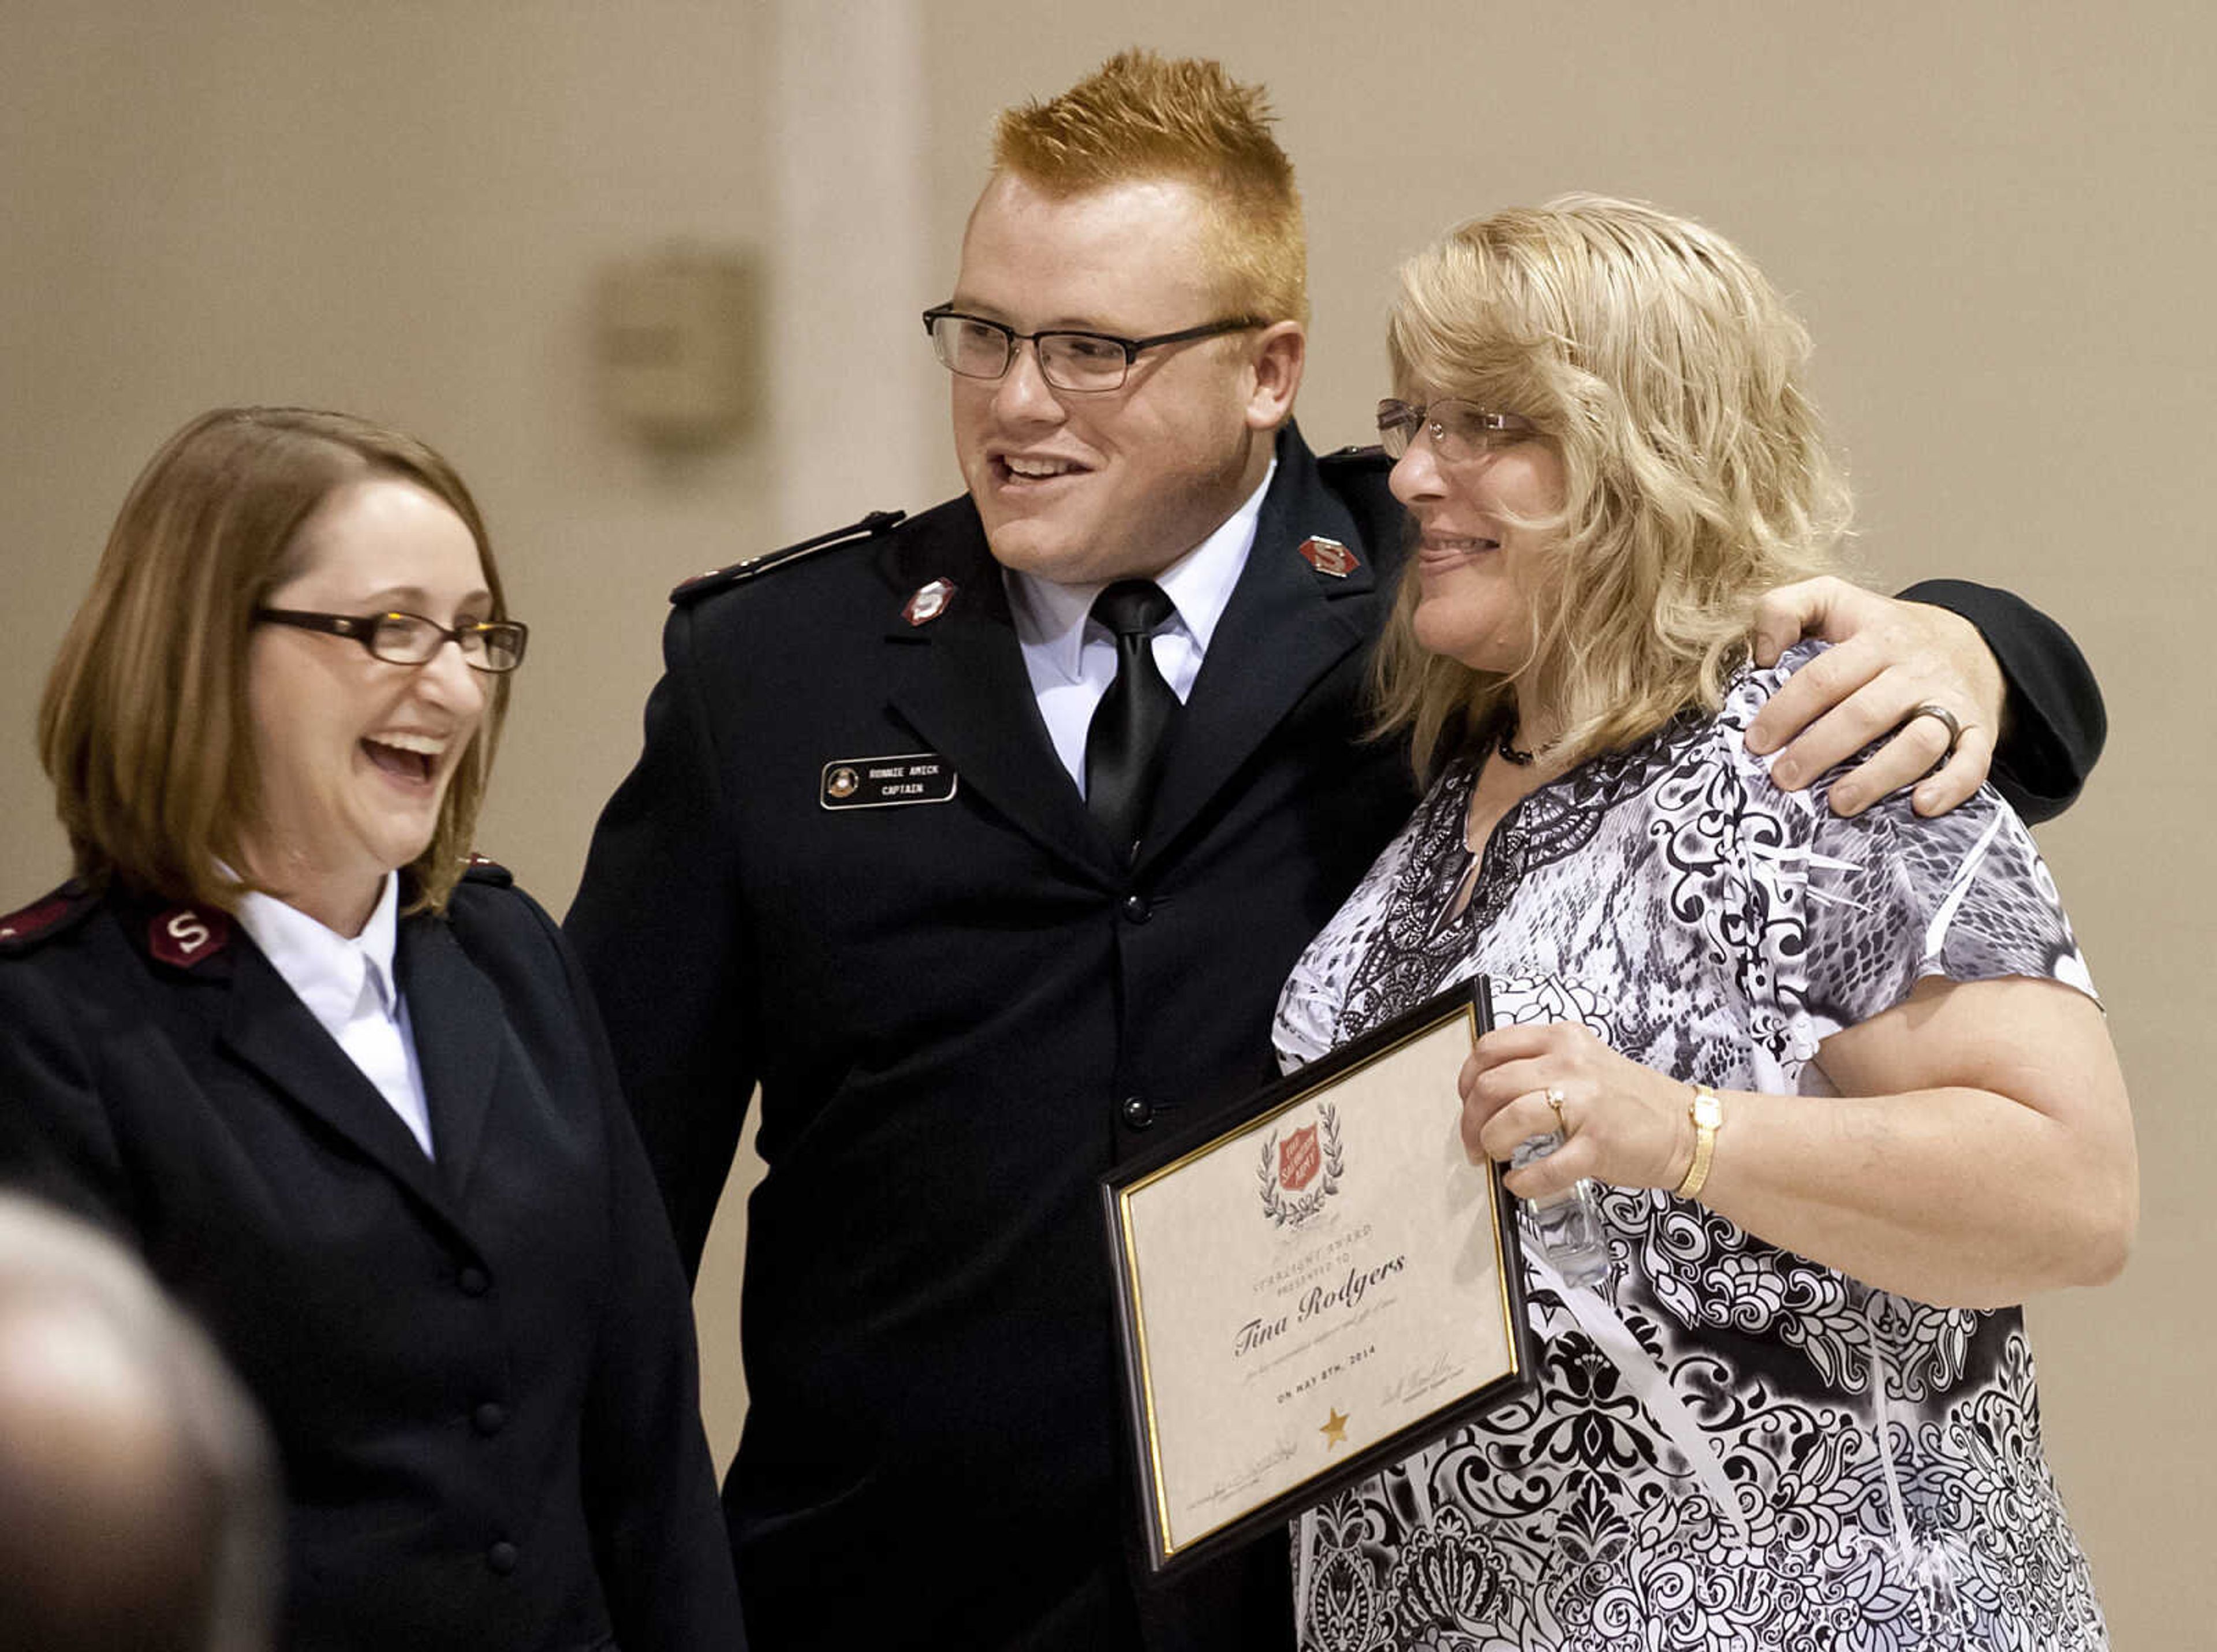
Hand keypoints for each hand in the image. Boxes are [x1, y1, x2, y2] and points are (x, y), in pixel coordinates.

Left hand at [1457, 1021, 1689, 1199]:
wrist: (1688, 1129)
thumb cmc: (1632, 1102)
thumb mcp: (1585, 1063)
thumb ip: (1541, 1067)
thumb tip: (1487, 1093)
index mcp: (1563, 1039)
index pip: (1490, 1048)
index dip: (1467, 1079)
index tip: (1467, 1103)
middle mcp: (1571, 1063)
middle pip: (1490, 1085)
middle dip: (1471, 1121)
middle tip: (1474, 1143)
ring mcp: (1585, 1103)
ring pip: (1510, 1119)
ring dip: (1491, 1144)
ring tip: (1497, 1158)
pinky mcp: (1597, 1144)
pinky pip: (1543, 1167)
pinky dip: (1523, 1181)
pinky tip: (1521, 1183)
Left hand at [1745, 577, 2006, 816]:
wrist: (1969, 640)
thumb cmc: (1882, 631)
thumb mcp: (1831, 599)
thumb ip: (1782, 609)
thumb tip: (1761, 654)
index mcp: (1875, 638)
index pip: (1824, 677)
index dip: (1785, 712)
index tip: (1756, 742)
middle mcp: (1914, 670)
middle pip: (1865, 714)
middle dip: (1819, 751)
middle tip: (1784, 779)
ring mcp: (1950, 702)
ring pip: (1919, 742)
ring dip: (1878, 777)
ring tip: (1838, 803)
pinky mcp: (1980, 731)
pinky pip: (1974, 762)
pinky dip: (1951, 786)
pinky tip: (1921, 806)